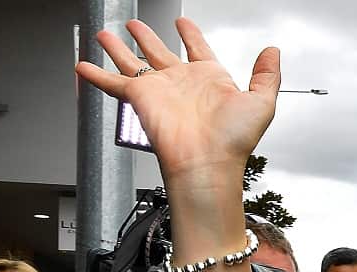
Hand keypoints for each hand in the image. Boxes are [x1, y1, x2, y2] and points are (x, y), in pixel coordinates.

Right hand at [75, 18, 279, 183]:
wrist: (207, 162)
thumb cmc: (233, 141)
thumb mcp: (262, 102)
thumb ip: (267, 74)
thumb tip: (273, 52)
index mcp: (210, 80)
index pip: (198, 49)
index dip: (191, 34)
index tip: (183, 23)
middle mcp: (182, 84)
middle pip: (159, 51)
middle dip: (147, 37)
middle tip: (135, 24)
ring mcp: (160, 90)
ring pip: (133, 61)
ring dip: (118, 48)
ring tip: (106, 34)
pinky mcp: (140, 98)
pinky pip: (112, 82)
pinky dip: (96, 75)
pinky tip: (83, 66)